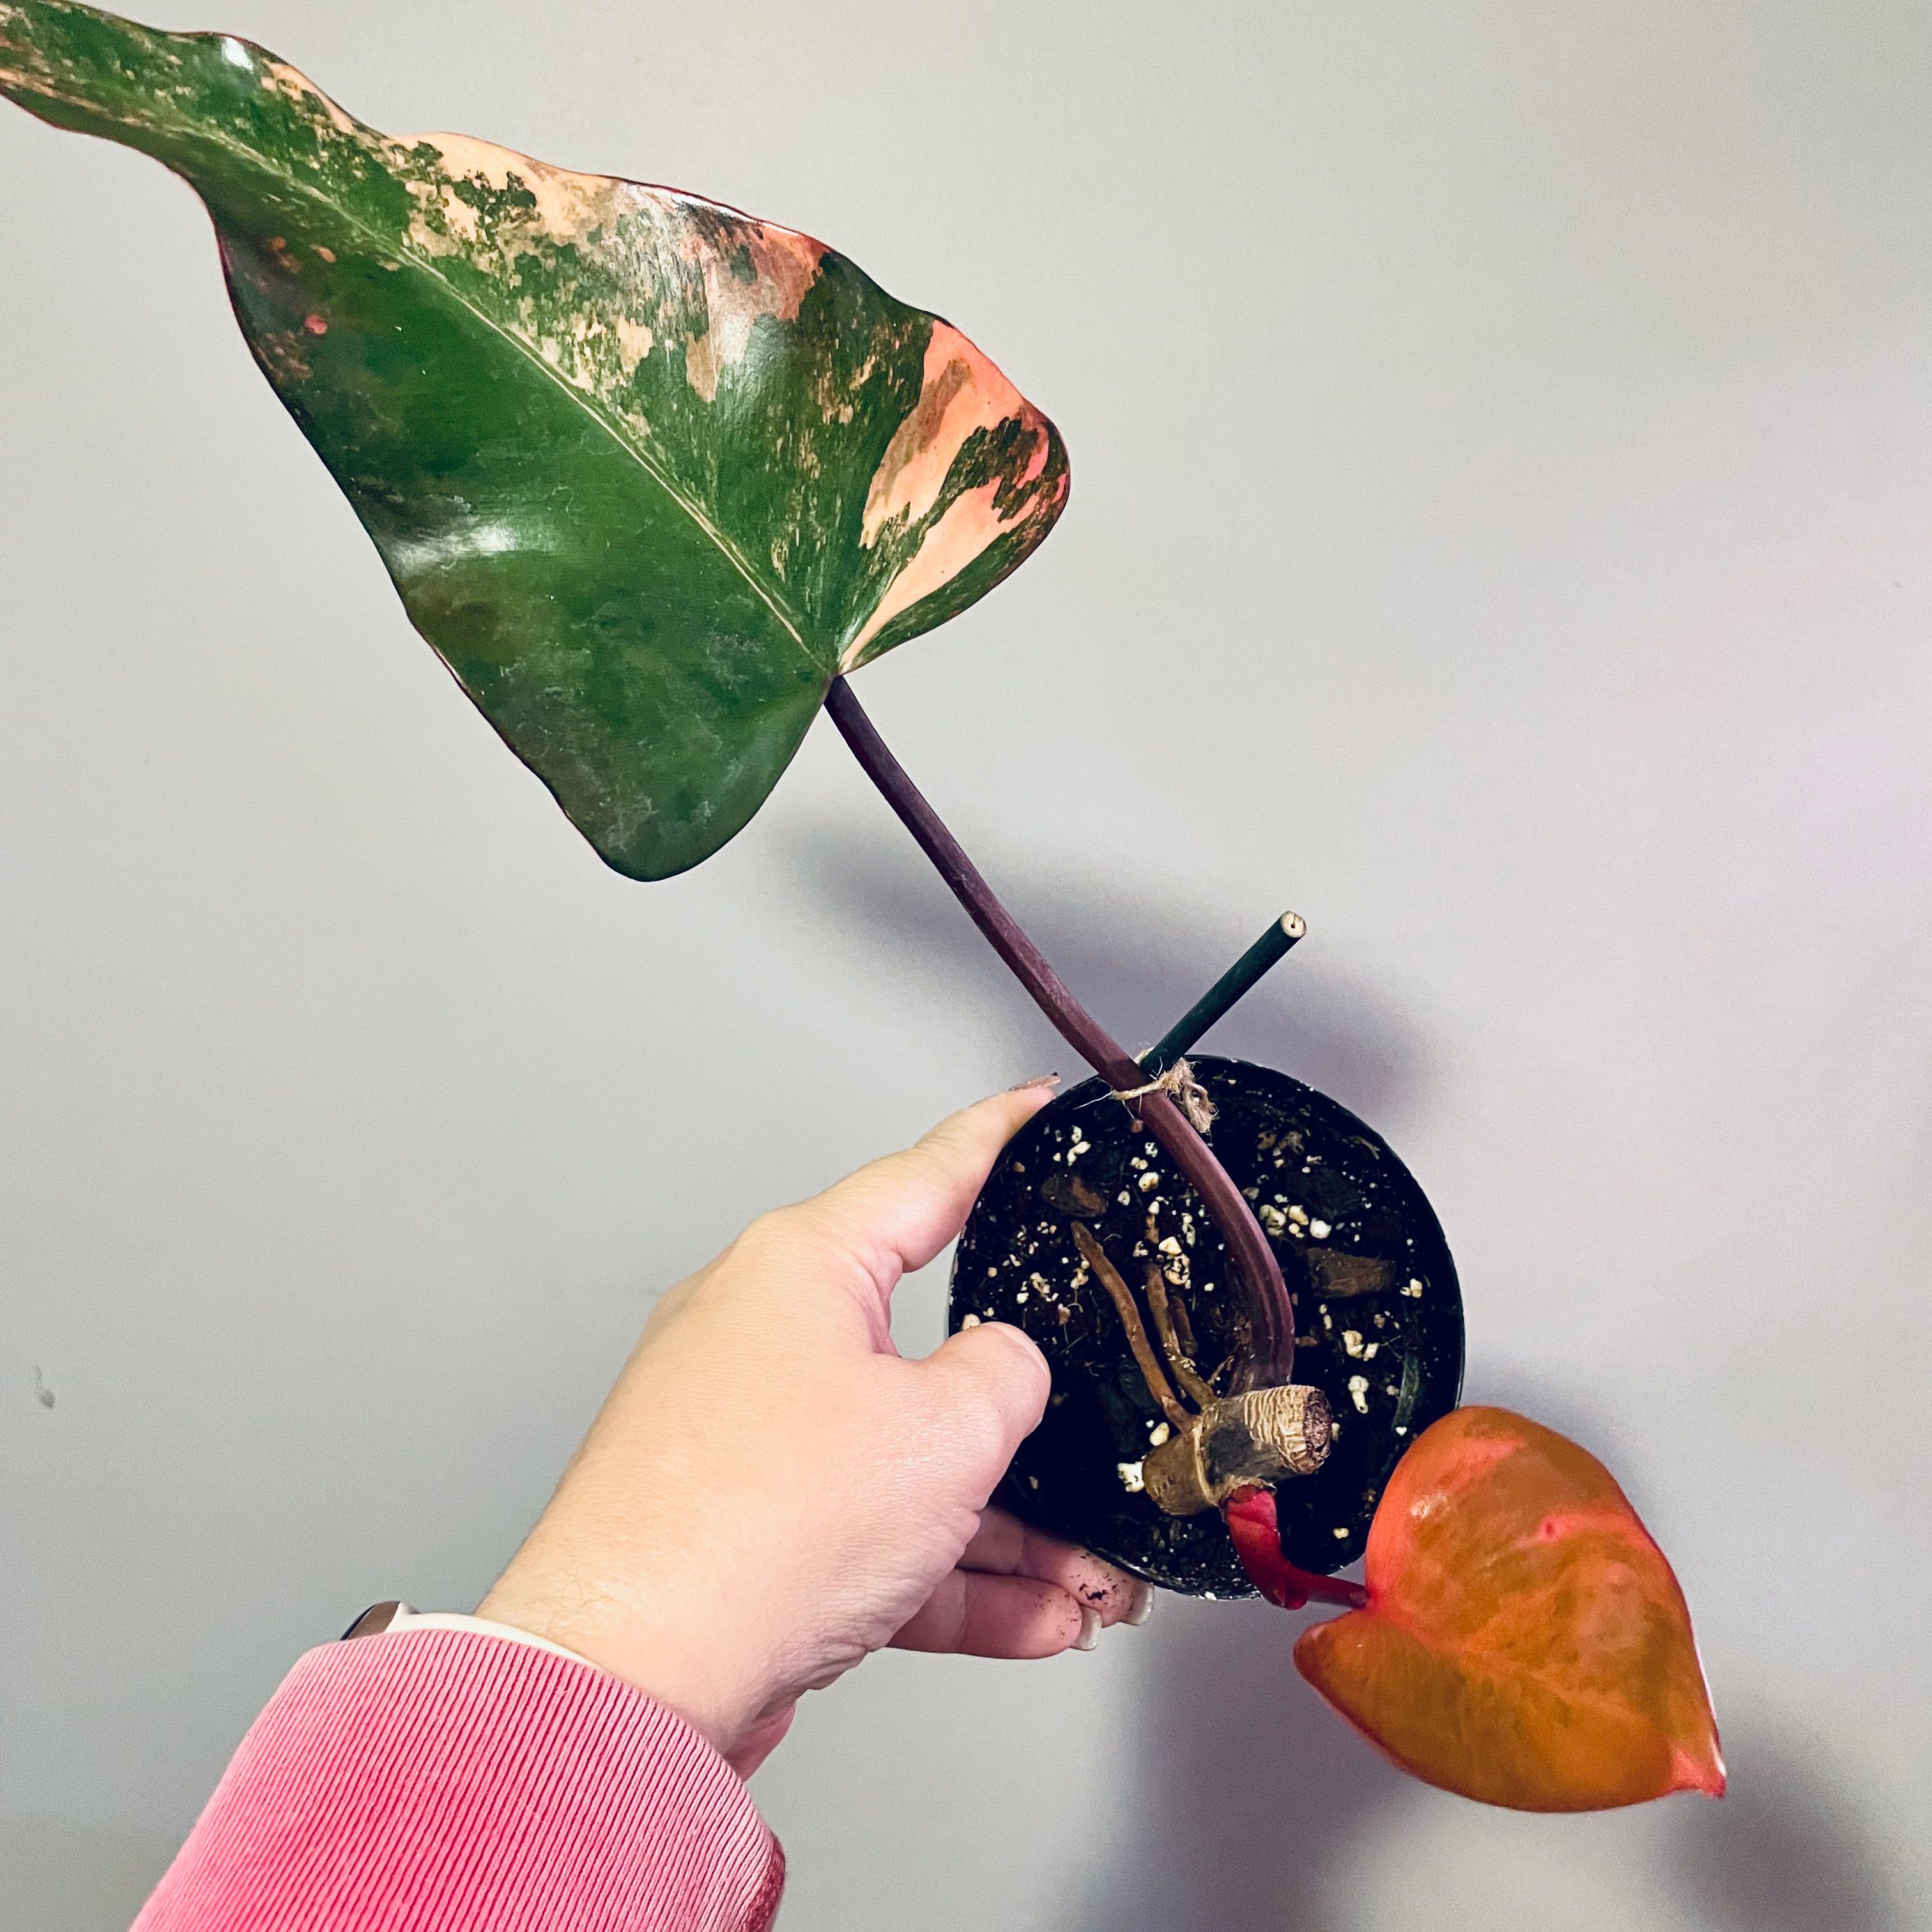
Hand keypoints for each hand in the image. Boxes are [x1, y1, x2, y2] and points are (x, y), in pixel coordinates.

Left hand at [478, 1080, 1149, 1774]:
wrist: (630, 1679)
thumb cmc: (755, 1529)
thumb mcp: (948, 1432)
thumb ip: (1006, 1377)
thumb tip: (1000, 1375)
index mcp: (800, 1267)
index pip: (925, 1175)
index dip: (995, 1138)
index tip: (1030, 1107)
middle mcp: (760, 1334)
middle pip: (925, 1353)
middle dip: (1026, 1426)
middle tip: (1100, 1449)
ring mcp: (744, 1435)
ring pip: (904, 1459)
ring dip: (1004, 1525)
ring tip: (1086, 1581)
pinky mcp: (741, 1527)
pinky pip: (867, 1531)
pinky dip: (947, 1573)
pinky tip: (1031, 1619)